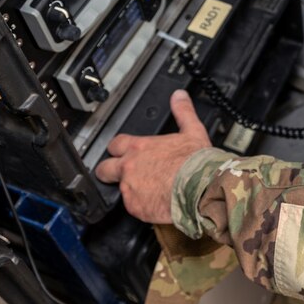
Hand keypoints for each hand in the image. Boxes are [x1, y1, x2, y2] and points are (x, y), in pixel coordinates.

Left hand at [94, 90, 211, 223]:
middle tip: (119, 174)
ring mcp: (130, 188)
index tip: (122, 152)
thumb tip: (179, 96)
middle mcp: (129, 167)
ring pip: (120, 190)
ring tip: (148, 191)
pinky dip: (142, 206)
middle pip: (104, 169)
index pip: (115, 144)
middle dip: (108, 171)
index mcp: (140, 148)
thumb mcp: (192, 131)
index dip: (117, 149)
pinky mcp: (135, 207)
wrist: (199, 188)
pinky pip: (133, 207)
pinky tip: (155, 202)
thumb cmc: (195, 162)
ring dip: (131, 190)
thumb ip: (182, 112)